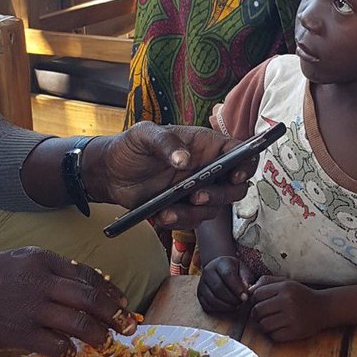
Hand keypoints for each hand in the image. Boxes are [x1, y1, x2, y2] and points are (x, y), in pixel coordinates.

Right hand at [0, 247, 136, 356]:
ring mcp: (30, 307)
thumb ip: (43, 271)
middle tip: (127, 327)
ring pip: (78, 322)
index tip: (122, 302)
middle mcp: (41, 280)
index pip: (87, 274)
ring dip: (97, 335)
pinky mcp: (17, 333)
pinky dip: (67, 350)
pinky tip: (71, 354)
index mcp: (41, 260)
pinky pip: (54, 344)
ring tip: (105, 343)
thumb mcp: (13, 261)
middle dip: (114, 314)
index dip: (109, 291)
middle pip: (91, 298)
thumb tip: (73, 285)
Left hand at [81, 123, 257, 228]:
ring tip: (170, 211)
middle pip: (234, 186)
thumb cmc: (131, 147)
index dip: (245, 164)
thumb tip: (184, 159)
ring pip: (215, 207)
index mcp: (204, 145)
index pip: (238, 152)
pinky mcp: (184, 208)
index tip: (235, 175)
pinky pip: (193, 220)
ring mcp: (197, 190)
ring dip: (196, 212)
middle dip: (222, 195)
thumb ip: (165, 141)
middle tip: (197, 196)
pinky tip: (161, 215)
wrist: (110, 174)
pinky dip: (180, 221)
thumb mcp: (144, 135)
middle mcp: (206, 169)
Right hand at [198, 256, 255, 313]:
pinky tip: (227, 307)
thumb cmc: (234, 270)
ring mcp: (202, 283)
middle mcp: (208, 271)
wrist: (218, 268)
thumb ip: (246, 278)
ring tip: (236, 306)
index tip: (245, 298)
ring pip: (212, 298)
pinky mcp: (199, 294)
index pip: (228, 275)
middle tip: (241, 303)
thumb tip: (246, 291)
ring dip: (226, 306)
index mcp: (220, 262)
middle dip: (232, 299)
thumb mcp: (243, 269)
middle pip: (218, 288)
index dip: (237, 288)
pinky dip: (218, 309)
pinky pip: (207, 305)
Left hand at [249, 276, 328, 341]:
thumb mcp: (286, 282)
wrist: (323, 308)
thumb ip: (267, 282)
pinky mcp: (295, 332)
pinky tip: (279, 328)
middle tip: (262, 314)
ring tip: (271, 321)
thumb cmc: (301, 295)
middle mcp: (288, 301)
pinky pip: (274, 336)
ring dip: (264, 325)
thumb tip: (248, 290)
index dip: (254, 300)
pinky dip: (273, 334)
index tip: (259, 303)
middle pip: (258, 311)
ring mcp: (292, 318)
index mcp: (285, 287)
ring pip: (264, 325)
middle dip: (257, 314)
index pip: (257, 294)